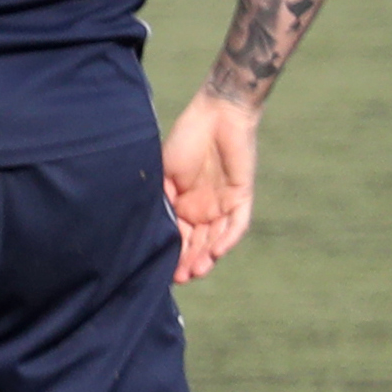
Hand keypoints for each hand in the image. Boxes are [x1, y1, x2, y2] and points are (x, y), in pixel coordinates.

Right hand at [163, 91, 259, 283]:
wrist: (217, 113)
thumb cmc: (185, 139)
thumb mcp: (164, 174)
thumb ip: (161, 200)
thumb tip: (150, 228)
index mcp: (184, 204)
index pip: (178, 237)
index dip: (172, 254)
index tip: (160, 270)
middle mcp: (204, 209)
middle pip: (198, 243)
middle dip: (188, 262)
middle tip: (178, 278)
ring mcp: (224, 204)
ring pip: (217, 239)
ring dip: (207, 256)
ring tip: (196, 272)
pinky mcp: (242, 197)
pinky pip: (237, 224)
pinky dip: (228, 238)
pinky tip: (216, 252)